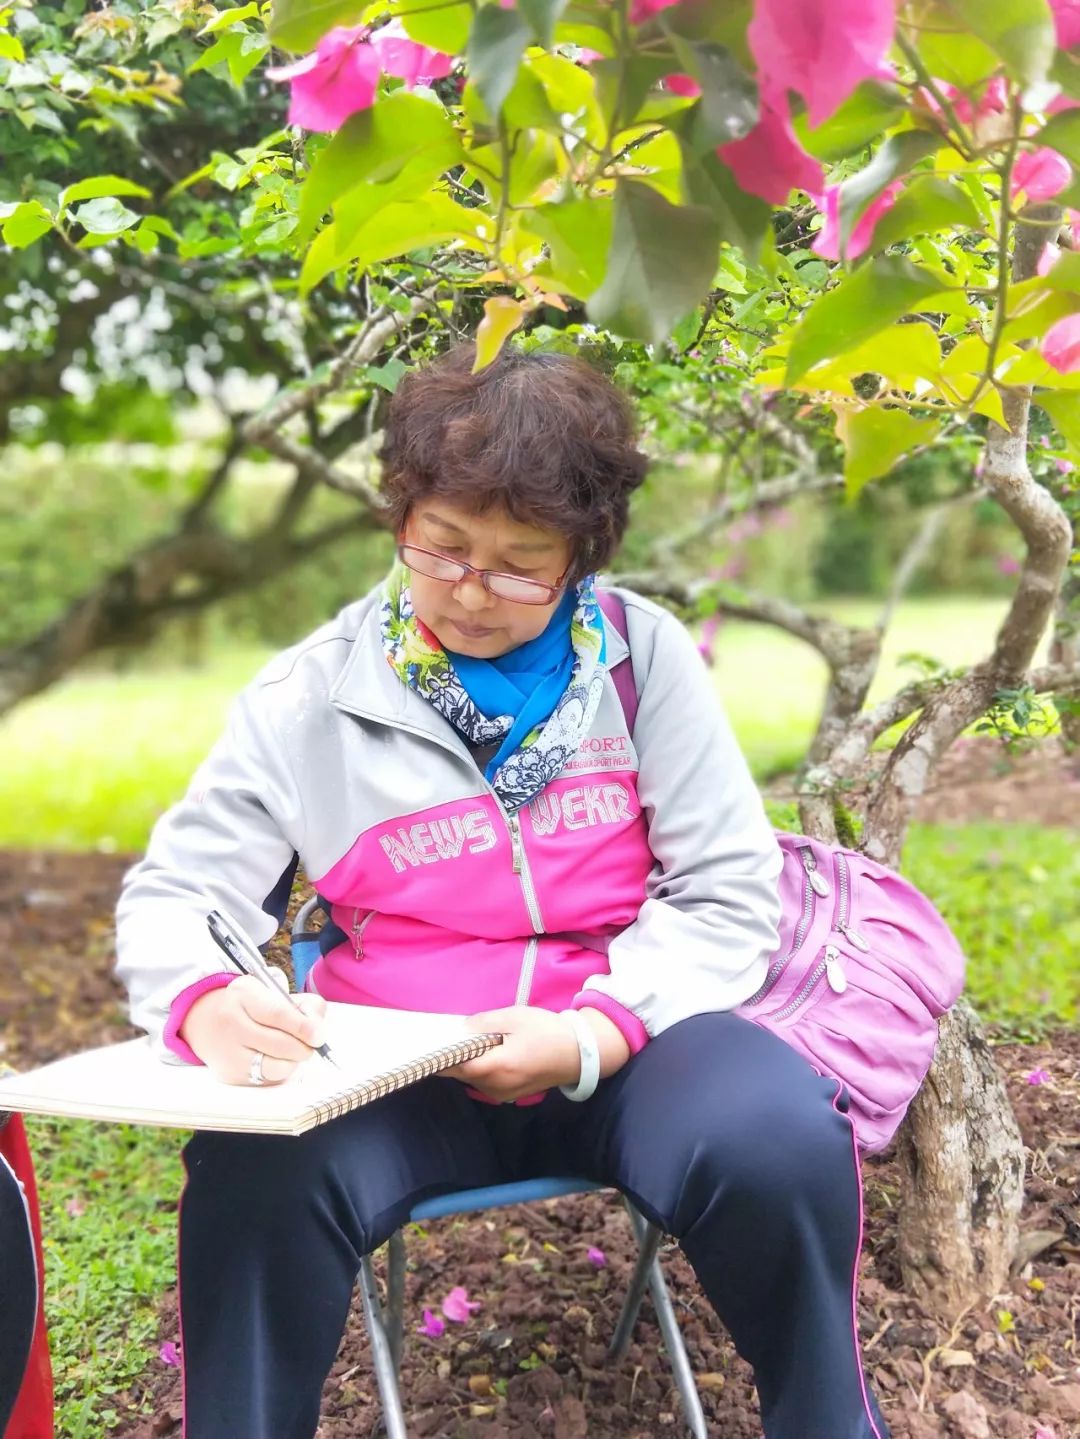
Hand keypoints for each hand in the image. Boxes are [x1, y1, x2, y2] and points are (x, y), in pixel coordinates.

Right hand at [178, 974, 326, 1085]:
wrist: (205, 1020)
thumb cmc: (250, 1005)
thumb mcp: (271, 991)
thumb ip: (302, 1004)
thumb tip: (318, 1029)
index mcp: (244, 994)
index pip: (277, 1014)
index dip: (303, 1026)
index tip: (319, 1035)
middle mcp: (231, 1022)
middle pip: (280, 1044)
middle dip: (304, 1046)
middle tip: (312, 1042)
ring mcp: (228, 1052)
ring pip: (277, 1067)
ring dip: (293, 1060)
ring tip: (290, 1049)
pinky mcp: (230, 1075)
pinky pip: (268, 1080)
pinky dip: (280, 1070)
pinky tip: (274, 1057)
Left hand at [446, 1006, 630, 1103]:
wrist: (578, 1053)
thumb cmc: (547, 1032)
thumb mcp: (515, 1018)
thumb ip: (483, 1024)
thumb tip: (460, 1030)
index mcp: (497, 1067)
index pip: (456, 1066)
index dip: (439, 1056)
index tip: (424, 1046)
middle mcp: (497, 1087)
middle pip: (462, 1074)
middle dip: (452, 1057)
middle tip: (443, 1038)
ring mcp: (503, 1095)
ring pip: (472, 1079)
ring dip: (467, 1063)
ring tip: (467, 1042)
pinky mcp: (510, 1095)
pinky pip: (485, 1083)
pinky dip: (480, 1069)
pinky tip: (484, 1053)